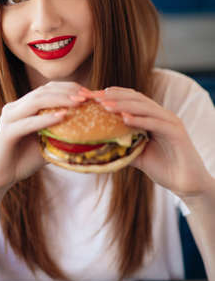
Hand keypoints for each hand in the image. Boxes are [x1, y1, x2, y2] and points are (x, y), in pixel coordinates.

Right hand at [0, 82, 86, 195]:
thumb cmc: (23, 161)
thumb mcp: (48, 144)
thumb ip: (62, 136)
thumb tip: (89, 136)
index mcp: (24, 107)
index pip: (48, 89)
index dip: (69, 87)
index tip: (89, 93)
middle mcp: (15, 107)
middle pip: (43, 90)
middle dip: (67, 91)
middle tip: (87, 95)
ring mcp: (9, 118)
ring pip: (36, 101)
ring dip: (59, 100)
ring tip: (78, 102)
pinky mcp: (6, 132)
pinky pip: (28, 123)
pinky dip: (45, 119)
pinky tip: (62, 117)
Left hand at [80, 86, 209, 197]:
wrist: (188, 185)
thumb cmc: (164, 169)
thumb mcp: (138, 155)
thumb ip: (123, 145)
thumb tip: (99, 144)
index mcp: (153, 117)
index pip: (131, 99)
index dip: (112, 96)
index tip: (92, 97)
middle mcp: (162, 115)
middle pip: (136, 98)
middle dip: (114, 96)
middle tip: (95, 97)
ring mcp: (170, 122)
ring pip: (145, 107)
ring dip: (124, 105)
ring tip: (105, 105)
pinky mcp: (177, 133)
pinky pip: (156, 123)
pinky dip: (140, 120)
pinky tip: (124, 119)